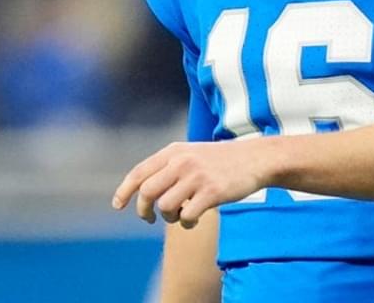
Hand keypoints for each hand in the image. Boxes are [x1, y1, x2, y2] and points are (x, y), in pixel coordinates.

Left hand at [112, 139, 268, 227]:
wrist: (256, 159)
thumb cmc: (221, 161)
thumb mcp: (191, 153)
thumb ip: (168, 167)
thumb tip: (142, 192)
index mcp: (174, 151)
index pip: (139, 172)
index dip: (124, 191)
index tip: (117, 205)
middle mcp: (182, 161)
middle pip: (147, 192)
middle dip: (143, 210)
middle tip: (149, 219)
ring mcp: (197, 177)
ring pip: (165, 207)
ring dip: (169, 218)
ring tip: (180, 215)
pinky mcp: (212, 192)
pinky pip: (186, 216)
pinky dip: (186, 222)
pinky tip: (194, 219)